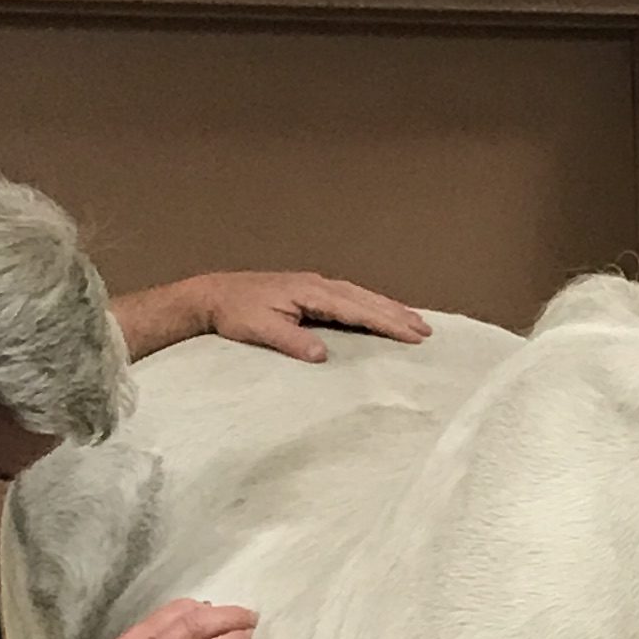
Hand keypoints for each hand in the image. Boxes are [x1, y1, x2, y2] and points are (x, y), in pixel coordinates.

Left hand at [120, 269, 431, 363]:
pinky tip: (378, 313)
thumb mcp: (259, 330)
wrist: (211, 294)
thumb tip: (322, 354)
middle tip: (426, 330)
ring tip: (414, 321)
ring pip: (359, 296)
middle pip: (365, 299)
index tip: (412, 334)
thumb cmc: (234, 313)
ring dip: (387, 308)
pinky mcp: (308, 291)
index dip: (386, 322)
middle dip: (396, 314)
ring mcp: (313, 286)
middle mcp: (316, 284)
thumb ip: (291, 341)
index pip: (356, 309)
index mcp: (310, 292)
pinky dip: (369, 305)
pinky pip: (348, 297)